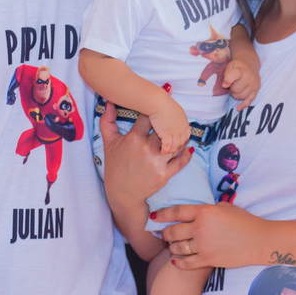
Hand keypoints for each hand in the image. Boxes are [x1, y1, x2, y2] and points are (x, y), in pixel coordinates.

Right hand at [98, 101, 190, 230]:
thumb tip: (108, 101)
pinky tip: (188, 146)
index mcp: (133, 138)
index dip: (154, 109)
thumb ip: (107, 120)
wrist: (121, 193)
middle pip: (164, 128)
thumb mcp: (109, 143)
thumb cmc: (115, 166)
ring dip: (180, 137)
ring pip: (175, 143)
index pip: (148, 117)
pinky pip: (181, 161)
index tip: (159, 103)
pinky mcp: (165, 174)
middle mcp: (146, 149)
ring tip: (181, 131)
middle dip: (169, 122)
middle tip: (174, 115)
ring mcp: (157, 162)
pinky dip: (186, 153)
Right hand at [148, 97, 190, 154]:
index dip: (182, 139)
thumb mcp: (173, 108)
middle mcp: (182, 127)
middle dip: (177, 146)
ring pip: (176, 145)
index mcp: (184, 121)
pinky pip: (168, 145)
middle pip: (182, 141)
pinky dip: (165, 149)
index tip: (178, 142)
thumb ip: (175, 115)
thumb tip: (172, 111)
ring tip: (166, 152)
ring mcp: (175, 131)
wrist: (158, 102)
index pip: (187, 134)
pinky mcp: (167, 134)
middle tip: (172, 149)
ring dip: (171, 150)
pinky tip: (162, 152)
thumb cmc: (162, 102)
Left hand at [155, 202, 265, 269]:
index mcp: (205, 212)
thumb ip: (207, 209)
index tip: (153, 217)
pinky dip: (178, 262)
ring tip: (173, 246)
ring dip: (172, 247)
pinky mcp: (208, 260)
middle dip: (165, 233)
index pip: (176, 212)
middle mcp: (201, 228)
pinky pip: (186, 263)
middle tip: (164, 234)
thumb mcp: (225, 207)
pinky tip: (176, 260)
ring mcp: (204, 245)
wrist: (259, 241)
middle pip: (173, 231)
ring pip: (177, 247)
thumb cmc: (244, 221)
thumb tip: (193, 212)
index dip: (162, 214)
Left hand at [222, 57, 259, 109]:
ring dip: (236, 94)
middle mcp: (250, 78)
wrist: (250, 63)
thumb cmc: (237, 65)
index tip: (224, 84)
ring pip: (241, 96)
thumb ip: (226, 74)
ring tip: (235, 88)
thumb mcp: (230, 65)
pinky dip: (243, 105)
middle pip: (236, 90)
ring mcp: (254, 85)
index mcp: (241, 70)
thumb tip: (224, 86)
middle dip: (231, 89)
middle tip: (231, 84)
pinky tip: (238, 108)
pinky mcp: (256, 90)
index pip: (234, 76)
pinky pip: (249, 100)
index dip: (227, 81)